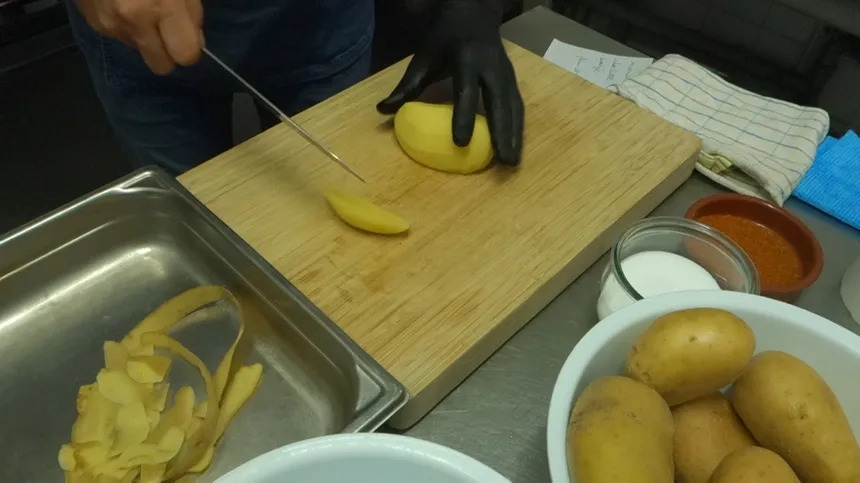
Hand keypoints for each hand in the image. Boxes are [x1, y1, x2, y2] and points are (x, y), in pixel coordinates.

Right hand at [73, 0, 203, 74]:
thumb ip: (192, 9)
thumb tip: (197, 40)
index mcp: (158, 6)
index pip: (185, 55)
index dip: (192, 49)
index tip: (191, 38)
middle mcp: (132, 21)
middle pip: (161, 65)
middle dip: (169, 52)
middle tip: (171, 29)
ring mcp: (108, 22)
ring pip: (139, 49)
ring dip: (146, 35)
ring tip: (143, 3)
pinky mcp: (92, 20)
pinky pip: (119, 35)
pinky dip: (126, 23)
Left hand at [377, 0, 523, 166]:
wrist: (473, 13)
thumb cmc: (444, 39)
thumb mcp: (424, 57)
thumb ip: (407, 85)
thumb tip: (383, 111)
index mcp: (467, 58)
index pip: (466, 91)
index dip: (464, 117)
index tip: (460, 143)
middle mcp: (491, 65)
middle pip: (499, 102)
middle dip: (502, 133)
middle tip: (503, 162)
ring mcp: (506, 71)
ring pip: (513, 105)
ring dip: (514, 134)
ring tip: (511, 162)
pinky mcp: (512, 78)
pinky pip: (517, 105)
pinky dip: (517, 127)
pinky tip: (514, 147)